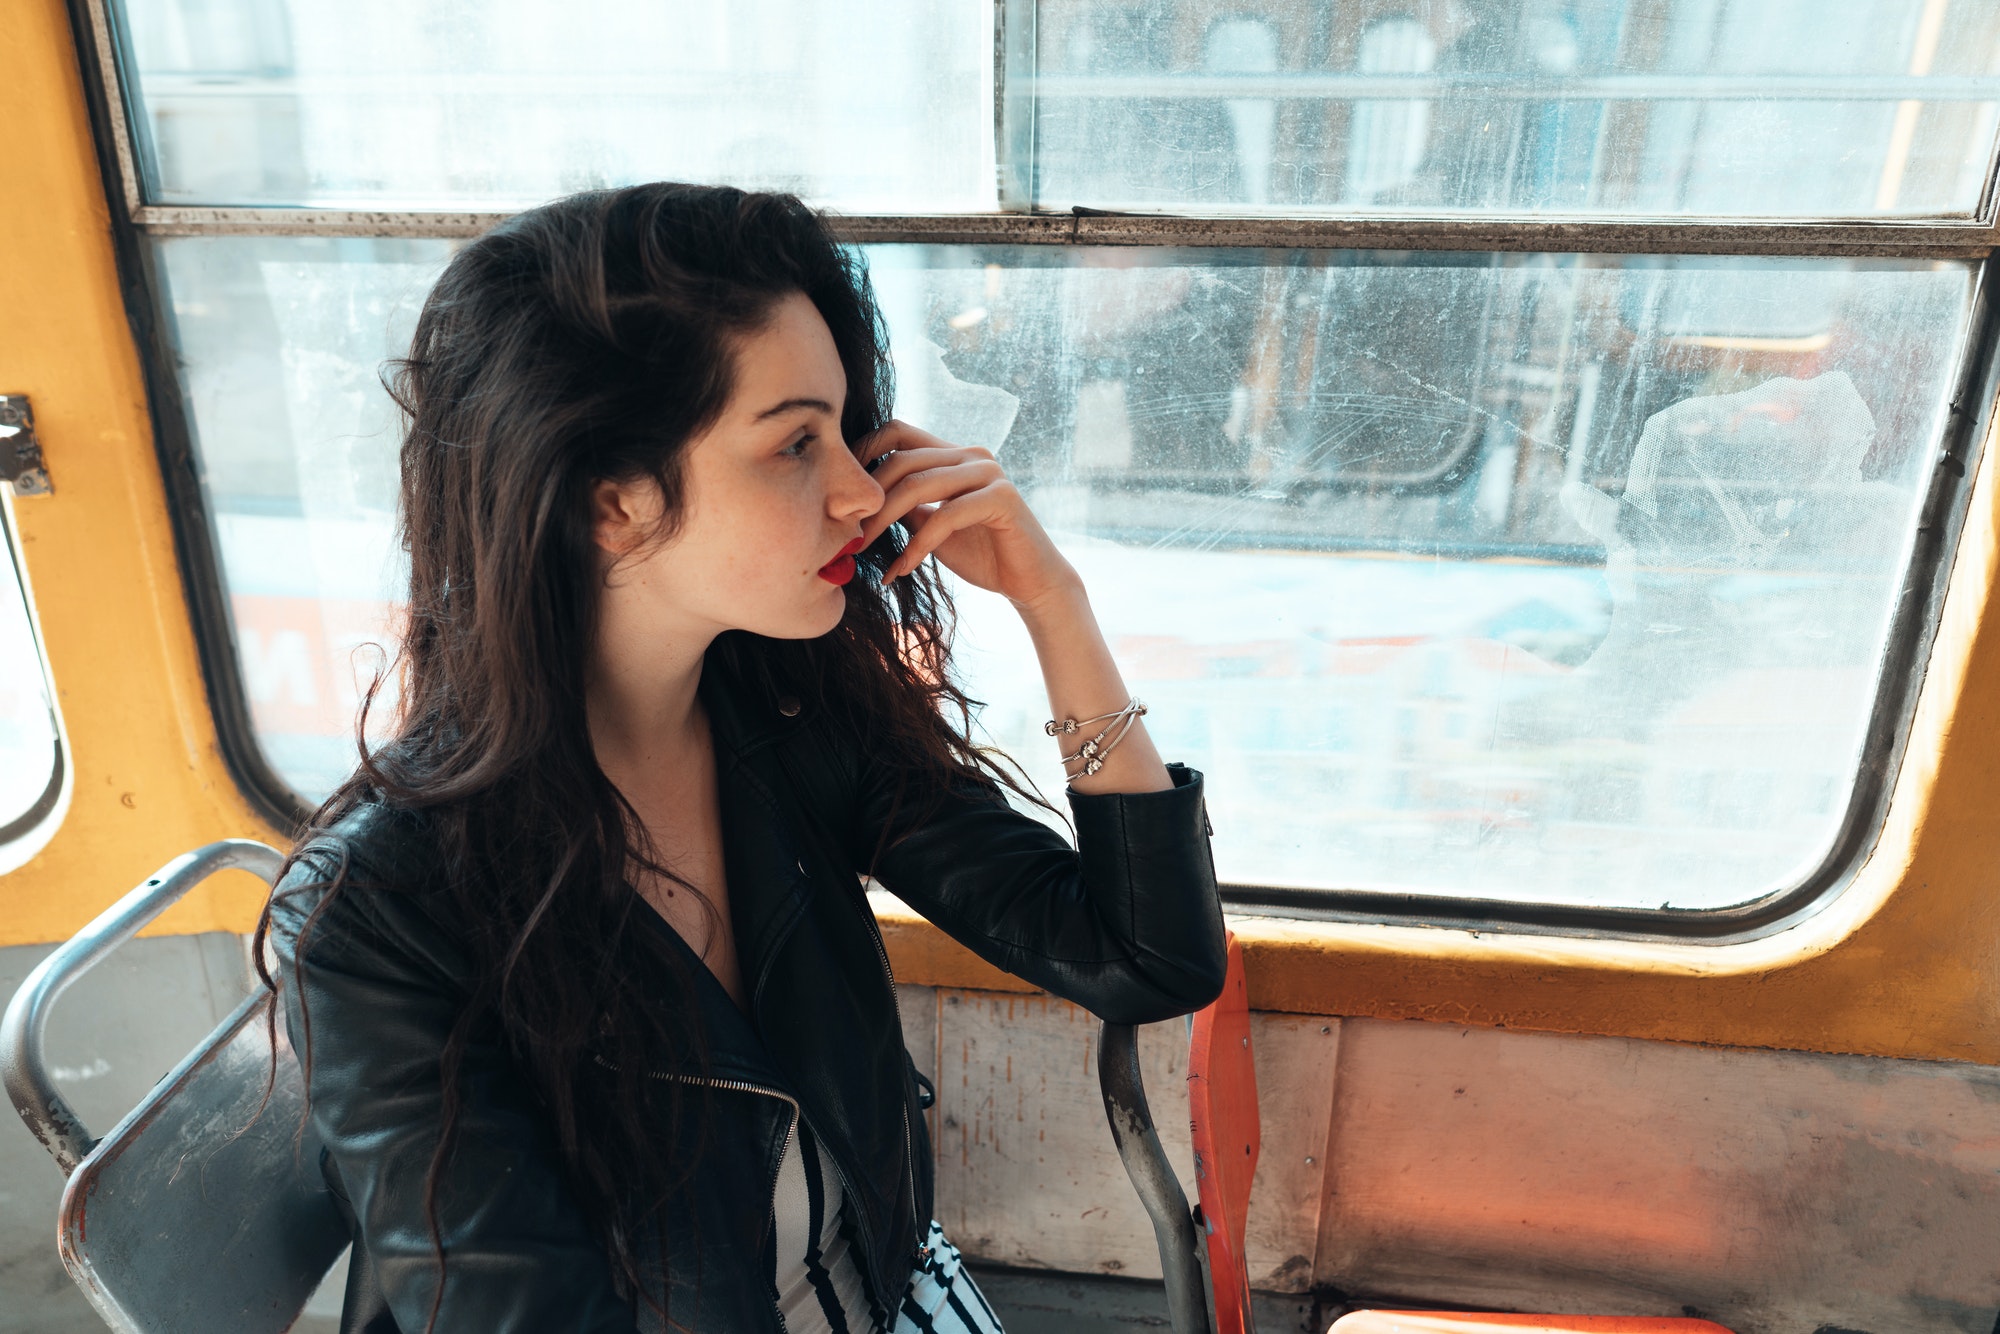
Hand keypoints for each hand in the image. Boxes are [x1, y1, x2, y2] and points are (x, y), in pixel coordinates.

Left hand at [857, 421, 1079, 608]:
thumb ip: (907, 506)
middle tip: (848, 532)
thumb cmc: (981, 554)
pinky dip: (918, 545)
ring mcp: (989, 473)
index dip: (864, 450)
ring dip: (885, 520)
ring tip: (864, 548)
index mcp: (953, 455)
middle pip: (903, 460)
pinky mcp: (1002, 498)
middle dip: (870, 497)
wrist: (1029, 582)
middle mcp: (971, 455)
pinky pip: (946, 516)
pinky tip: (903, 569)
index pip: (899, 433)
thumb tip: (861, 500)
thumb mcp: (931, 525)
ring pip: (919, 484)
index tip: (840, 487)